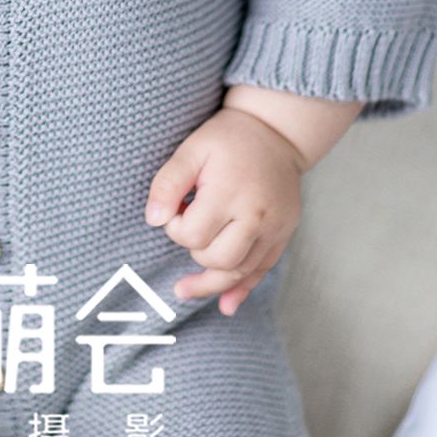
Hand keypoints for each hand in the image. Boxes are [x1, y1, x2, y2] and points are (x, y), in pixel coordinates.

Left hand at [143, 108, 304, 316]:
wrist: (275, 132)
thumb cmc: (228, 140)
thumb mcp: (192, 150)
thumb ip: (167, 184)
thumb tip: (153, 220)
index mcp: (231, 193)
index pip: (193, 235)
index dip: (176, 228)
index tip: (177, 210)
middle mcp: (257, 216)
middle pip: (219, 260)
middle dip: (195, 252)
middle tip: (189, 228)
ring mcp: (275, 228)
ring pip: (240, 272)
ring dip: (211, 283)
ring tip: (184, 289)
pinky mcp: (284, 234)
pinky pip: (263, 270)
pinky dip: (242, 290)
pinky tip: (225, 305)